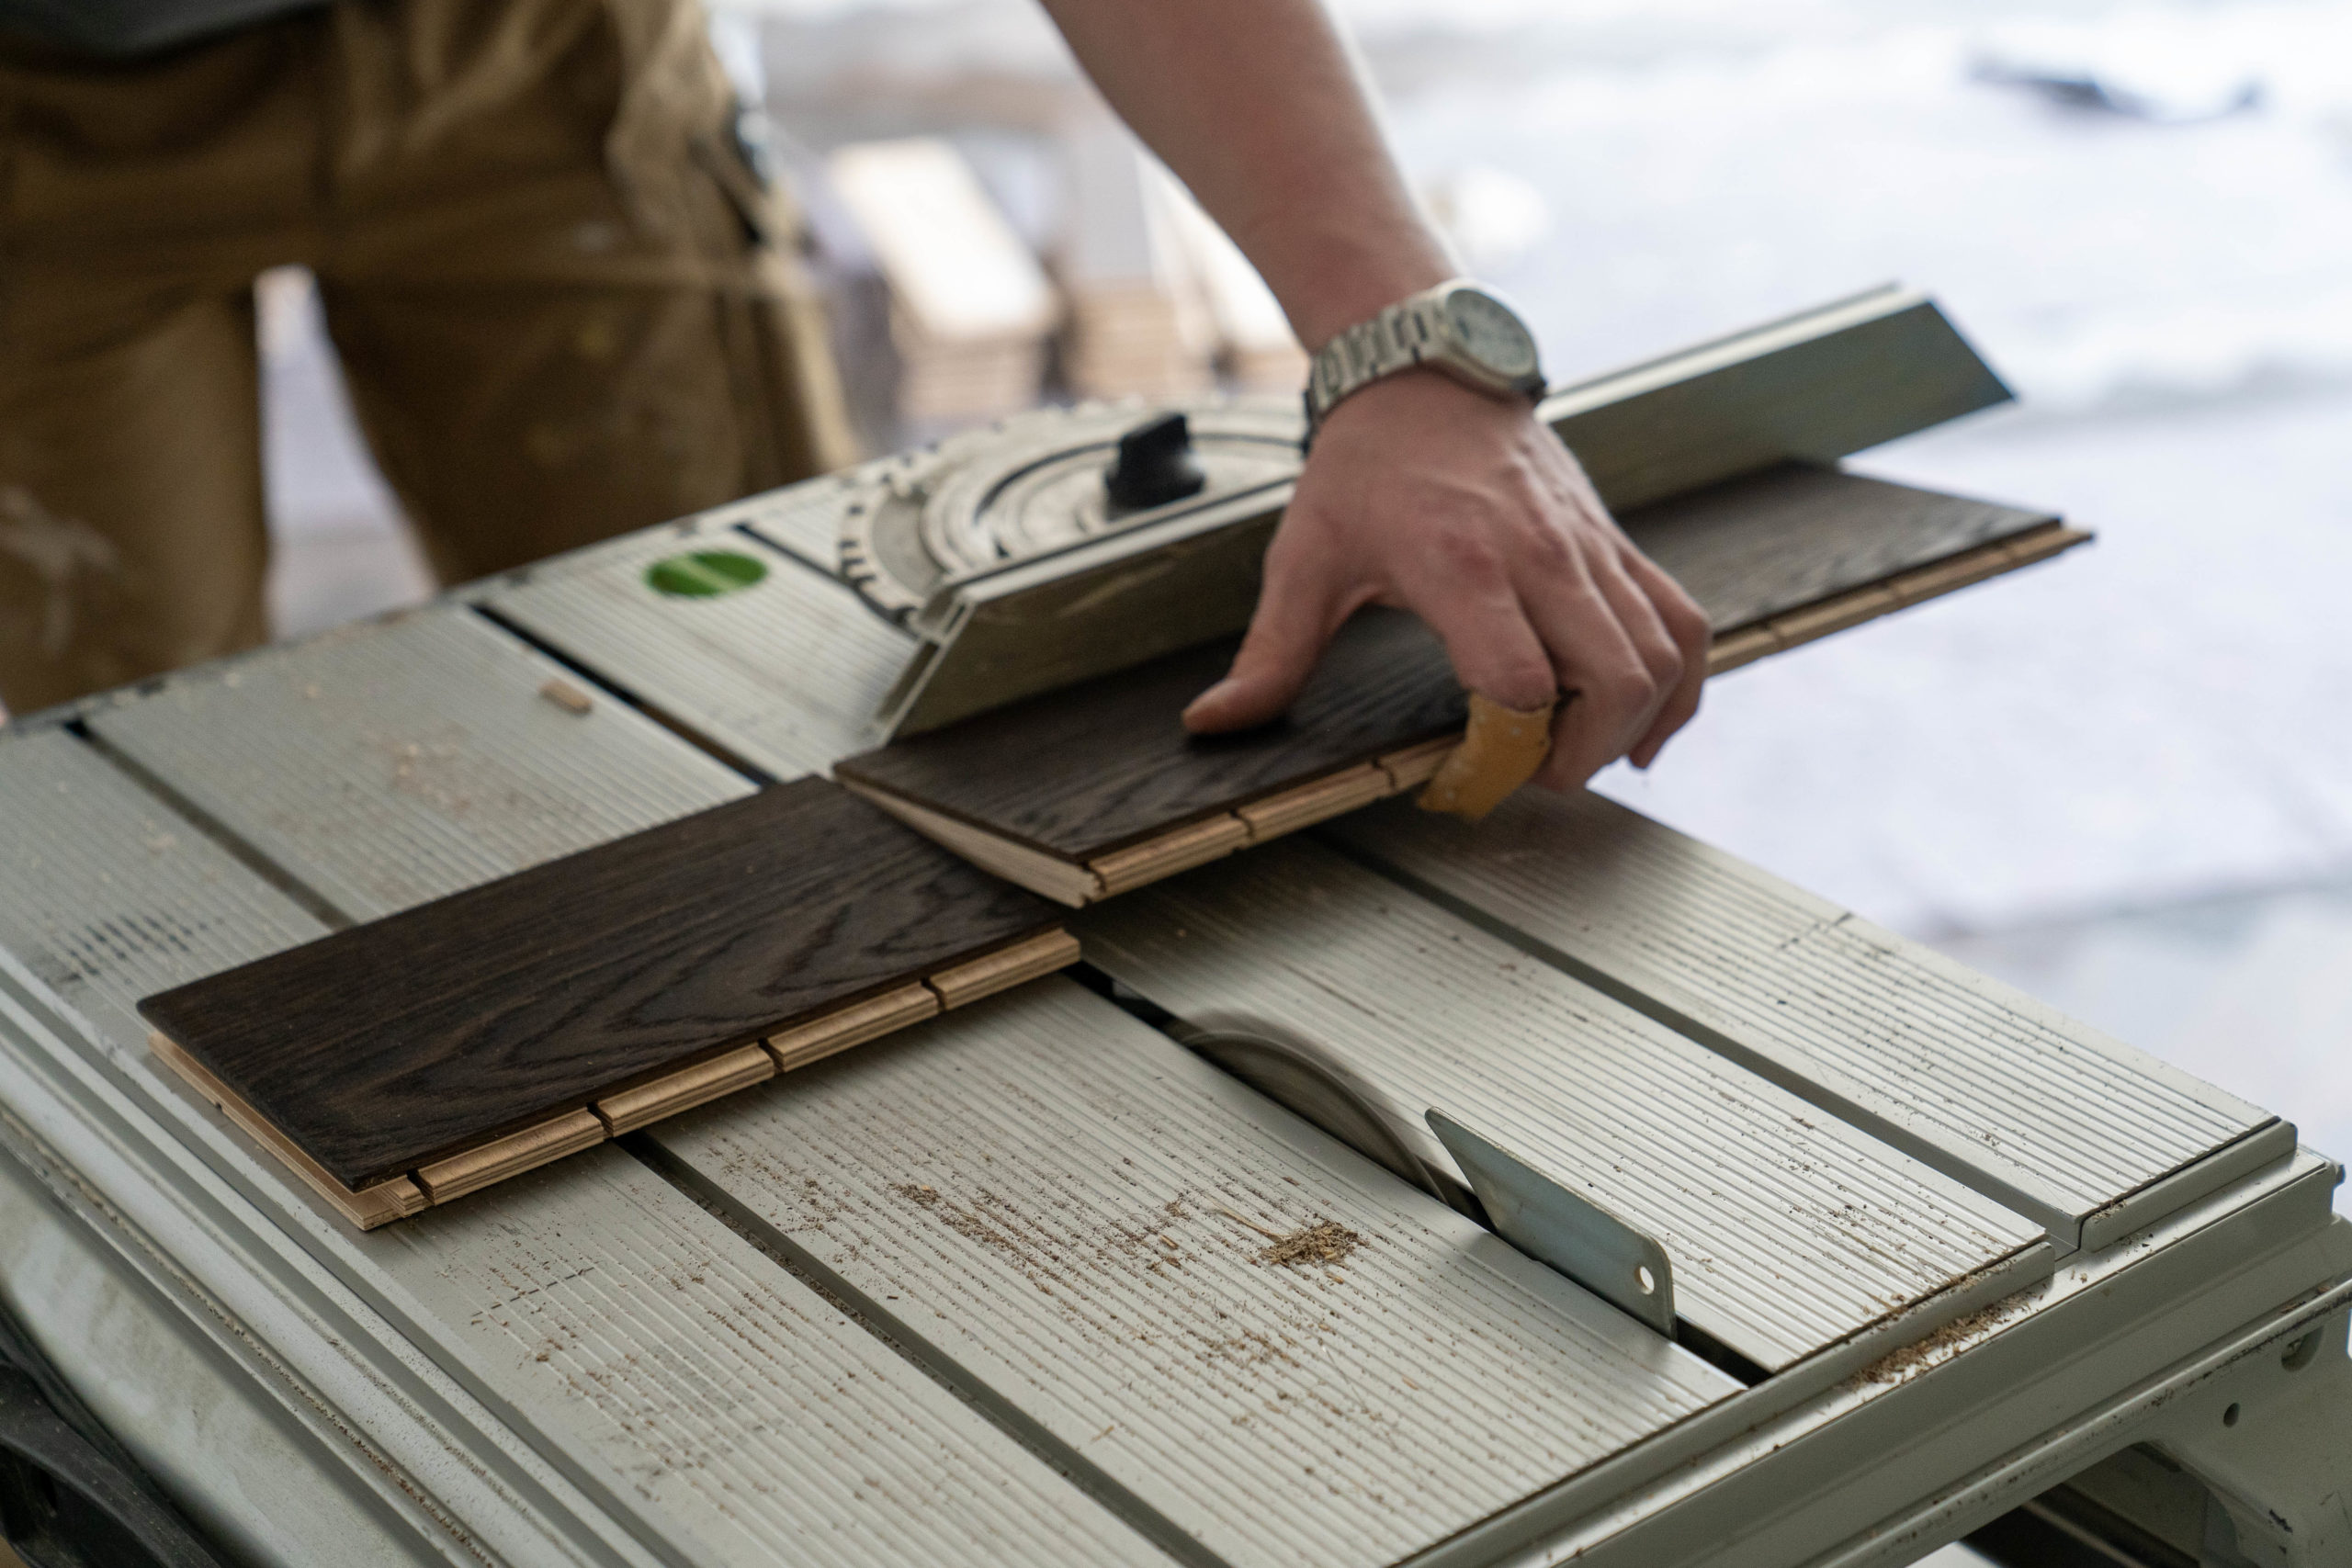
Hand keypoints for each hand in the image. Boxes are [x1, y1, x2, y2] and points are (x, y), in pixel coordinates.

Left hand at [1181, 369, 1711, 787]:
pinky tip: (1642, 727)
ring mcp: (1592, 550)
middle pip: (1614, 682)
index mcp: (1461, 565)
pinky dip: (1679, 686)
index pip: (1520, 682)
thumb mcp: (1304, 560)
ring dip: (1634, 728)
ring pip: (1662, 657)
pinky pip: (1684, 625)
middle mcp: (1543, 558)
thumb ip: (1271, 654)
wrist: (1426, 377)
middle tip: (1531, 775)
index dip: (1508, 749)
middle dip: (1582, 756)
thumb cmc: (1364, 471)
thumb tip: (1211, 724)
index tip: (1474, 774)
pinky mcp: (1619, 546)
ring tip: (1579, 754)